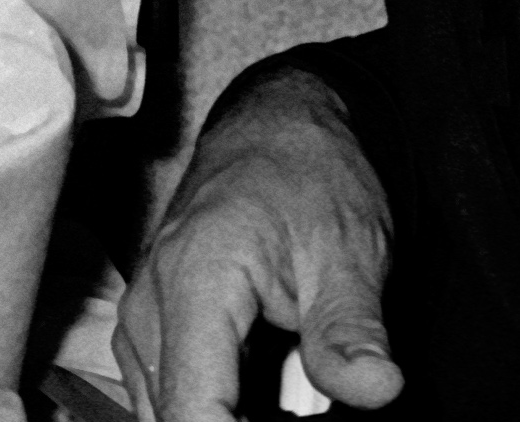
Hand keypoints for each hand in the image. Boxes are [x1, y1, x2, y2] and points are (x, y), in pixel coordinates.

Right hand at [115, 67, 404, 420]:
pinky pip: (167, 391)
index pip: (192, 409)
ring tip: (293, 393)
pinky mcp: (148, 326)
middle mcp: (150, 302)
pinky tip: (266, 391)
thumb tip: (378, 390)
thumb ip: (352, 329)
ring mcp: (141, 316)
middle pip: (176, 417)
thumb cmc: (310, 178)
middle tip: (307, 401)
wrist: (275, 128)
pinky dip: (217, 402)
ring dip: (227, 414)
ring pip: (167, 410)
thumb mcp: (349, 250)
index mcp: (197, 279)